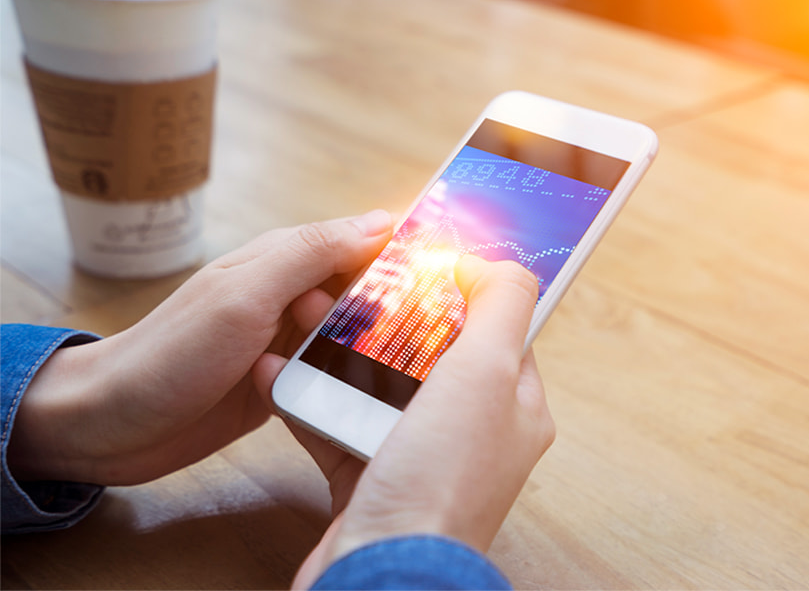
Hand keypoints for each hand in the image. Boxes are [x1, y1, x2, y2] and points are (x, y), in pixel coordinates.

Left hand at [7, 210, 392, 485]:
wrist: (109, 425)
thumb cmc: (172, 354)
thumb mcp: (246, 296)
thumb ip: (311, 254)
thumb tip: (383, 221)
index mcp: (284, 257)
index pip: (364, 240)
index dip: (405, 254)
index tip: (447, 280)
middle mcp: (290, 294)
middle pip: (366, 289)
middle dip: (393, 310)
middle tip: (408, 342)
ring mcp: (286, 339)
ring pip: (353, 334)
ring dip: (369, 350)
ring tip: (380, 372)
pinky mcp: (282, 380)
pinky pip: (331, 373)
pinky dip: (346, 380)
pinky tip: (361, 395)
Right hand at [253, 256, 555, 588]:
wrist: (378, 573)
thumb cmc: (440, 481)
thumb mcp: (487, 372)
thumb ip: (501, 306)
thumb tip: (494, 263)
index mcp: (514, 406)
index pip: (498, 329)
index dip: (464, 290)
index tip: (424, 262)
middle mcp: (473, 433)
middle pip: (432, 354)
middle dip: (390, 319)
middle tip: (354, 290)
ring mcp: (421, 458)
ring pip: (380, 387)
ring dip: (342, 353)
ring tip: (309, 321)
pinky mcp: (370, 479)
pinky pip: (338, 424)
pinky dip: (312, 399)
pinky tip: (282, 374)